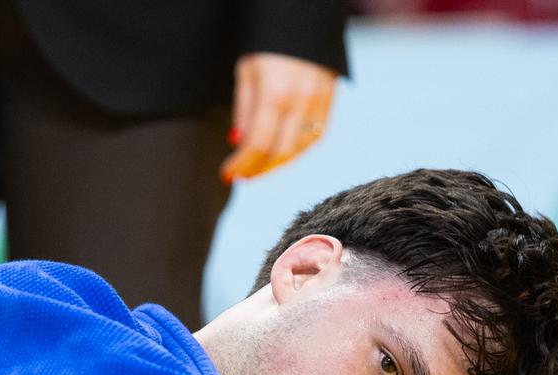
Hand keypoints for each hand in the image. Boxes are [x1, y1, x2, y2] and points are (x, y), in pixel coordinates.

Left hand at [222, 52, 337, 182]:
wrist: (303, 15)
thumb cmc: (267, 41)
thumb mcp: (246, 72)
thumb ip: (244, 110)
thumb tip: (238, 143)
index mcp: (274, 92)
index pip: (256, 144)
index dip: (241, 165)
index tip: (227, 173)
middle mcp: (300, 100)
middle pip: (278, 153)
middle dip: (257, 170)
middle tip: (242, 175)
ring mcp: (319, 101)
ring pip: (299, 149)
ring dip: (276, 164)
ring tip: (259, 167)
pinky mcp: (330, 99)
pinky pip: (315, 136)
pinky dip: (297, 151)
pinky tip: (281, 154)